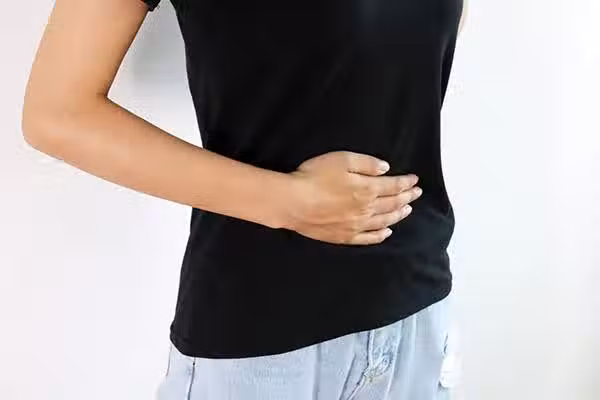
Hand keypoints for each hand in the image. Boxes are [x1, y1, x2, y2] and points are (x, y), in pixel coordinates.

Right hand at [284, 151, 421, 244]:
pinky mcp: (344, 236)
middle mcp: (366, 209)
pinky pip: (368, 238)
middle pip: (392, 204)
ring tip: (407, 210)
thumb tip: (385, 169)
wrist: (293, 202)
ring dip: (398, 215)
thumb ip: (366, 164)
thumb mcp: (342, 160)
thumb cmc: (314, 177)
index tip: (415, 180)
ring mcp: (356, 225)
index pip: (393, 186)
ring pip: (384, 221)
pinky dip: (380, 235)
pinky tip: (387, 231)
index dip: (406, 183)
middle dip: (407, 197)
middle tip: (416, 194)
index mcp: (367, 189)